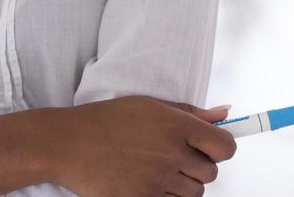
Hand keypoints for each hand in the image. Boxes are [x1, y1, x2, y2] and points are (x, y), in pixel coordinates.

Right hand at [45, 96, 235, 196]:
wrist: (69, 144)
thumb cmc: (106, 121)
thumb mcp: (149, 106)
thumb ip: (190, 112)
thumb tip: (224, 113)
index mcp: (175, 124)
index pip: (224, 146)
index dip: (220, 149)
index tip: (209, 148)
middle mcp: (170, 152)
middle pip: (210, 173)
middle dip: (196, 167)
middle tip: (172, 157)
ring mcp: (157, 180)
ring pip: (193, 193)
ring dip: (181, 185)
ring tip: (156, 170)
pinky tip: (145, 181)